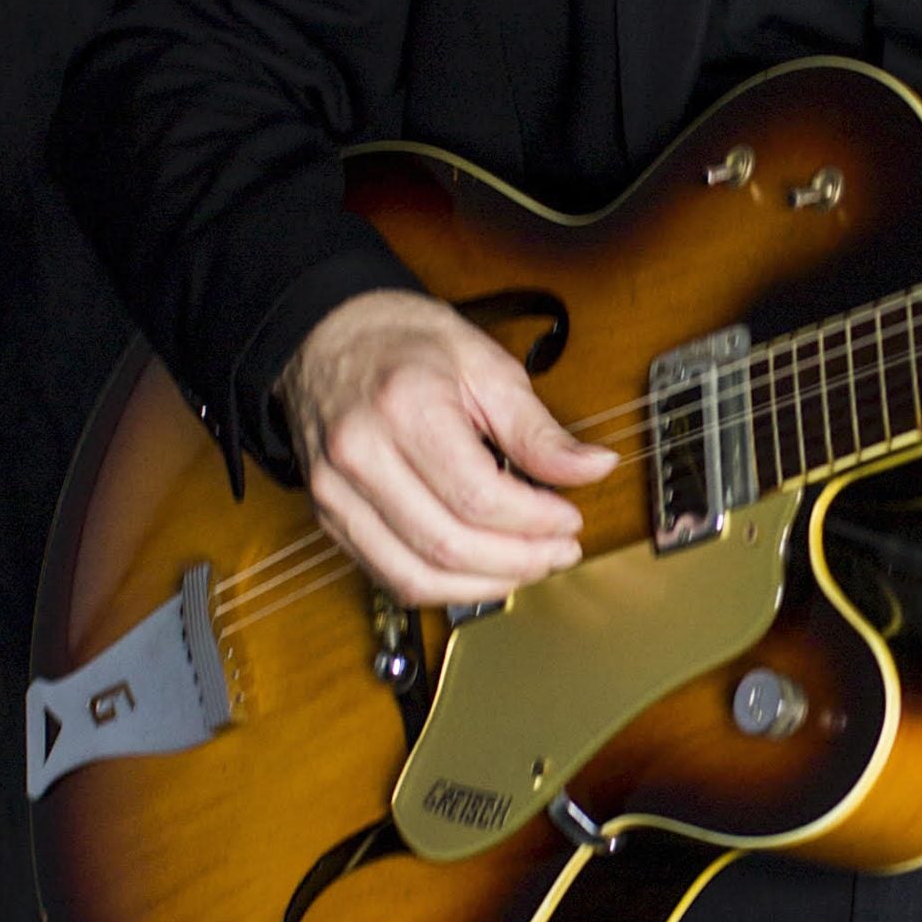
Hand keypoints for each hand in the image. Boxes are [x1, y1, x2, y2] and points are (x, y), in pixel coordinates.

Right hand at [279, 289, 616, 605]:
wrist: (326, 336)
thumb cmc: (406, 342)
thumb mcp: (486, 365)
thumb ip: (538, 429)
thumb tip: (595, 467)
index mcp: (404, 406)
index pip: (478, 496)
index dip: (535, 521)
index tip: (571, 520)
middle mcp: (360, 456)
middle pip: (448, 545)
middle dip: (518, 560)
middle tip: (561, 551)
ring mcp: (335, 492)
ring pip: (415, 576)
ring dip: (483, 585)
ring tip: (529, 566)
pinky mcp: (328, 516)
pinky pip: (387, 574)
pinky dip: (441, 585)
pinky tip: (481, 570)